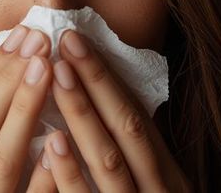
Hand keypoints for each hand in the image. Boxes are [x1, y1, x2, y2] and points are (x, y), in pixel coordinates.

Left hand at [41, 30, 189, 191]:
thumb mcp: (152, 187)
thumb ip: (132, 159)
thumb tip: (99, 105)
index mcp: (167, 173)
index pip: (138, 116)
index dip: (109, 78)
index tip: (80, 42)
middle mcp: (158, 186)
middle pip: (127, 126)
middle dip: (97, 80)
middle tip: (68, 41)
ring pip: (108, 159)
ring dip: (82, 113)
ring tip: (58, 74)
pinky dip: (71, 172)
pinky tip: (53, 142)